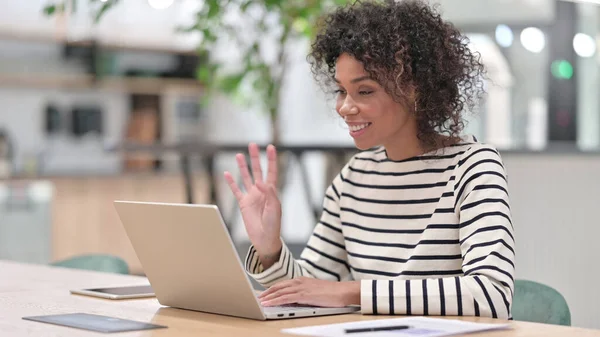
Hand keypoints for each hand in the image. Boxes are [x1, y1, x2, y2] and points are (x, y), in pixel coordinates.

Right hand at [224, 143, 281, 267]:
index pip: (271, 171)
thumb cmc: (273, 224)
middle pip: (257, 170)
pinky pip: (236, 190)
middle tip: (252, 145)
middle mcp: (261, 191)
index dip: (271, 160)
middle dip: (255, 158)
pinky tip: (227, 173)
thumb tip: (261, 181)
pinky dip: (231, 182)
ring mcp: (252, 196)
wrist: (265, 238)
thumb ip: (270, 194)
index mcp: (271, 191)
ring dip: (243, 167)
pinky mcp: (243, 204)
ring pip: (246, 178)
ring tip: (238, 155)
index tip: (270, 147)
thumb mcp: (275, 208)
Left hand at [258, 278, 360, 307]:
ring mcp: (301, 287)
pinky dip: (275, 300)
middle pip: (278, 286)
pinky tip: (269, 303)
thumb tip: (295, 300)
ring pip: (279, 292)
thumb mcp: (315, 291)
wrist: (342, 292)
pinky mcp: (303, 295)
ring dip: (268, 297)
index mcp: (302, 280)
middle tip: (259, 297)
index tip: (265, 293)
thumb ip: (304, 293)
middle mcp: (300, 282)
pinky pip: (285, 297)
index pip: (283, 284)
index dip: (272, 289)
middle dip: (267, 292)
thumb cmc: (332, 293)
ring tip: (260, 301)